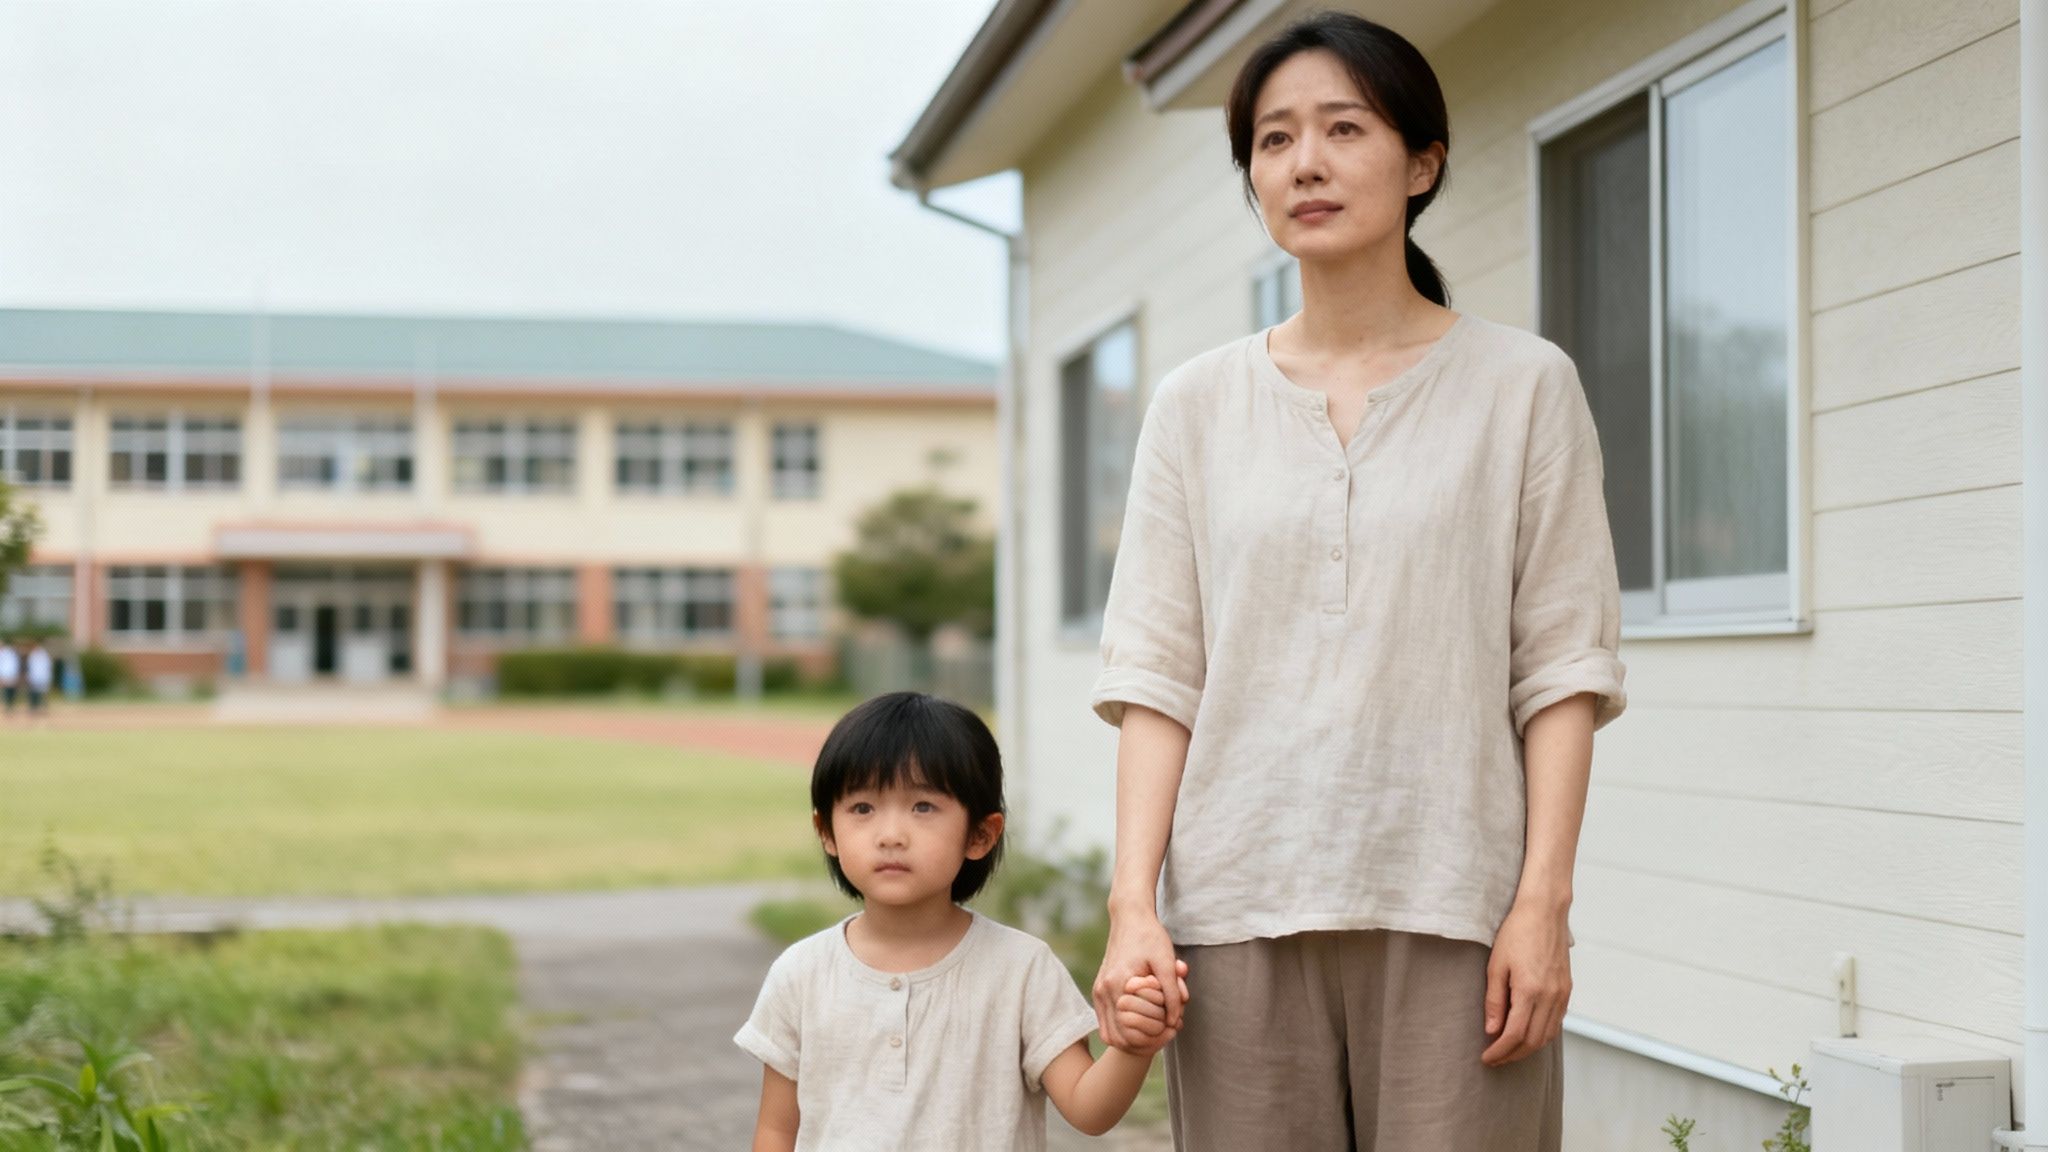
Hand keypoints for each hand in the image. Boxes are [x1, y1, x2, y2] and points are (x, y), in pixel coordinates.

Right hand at [1093, 910, 1183, 1048]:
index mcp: (1118, 984)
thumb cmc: (1150, 937)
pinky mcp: (1100, 989)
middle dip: (1144, 1041)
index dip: (1153, 1038)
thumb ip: (1172, 993)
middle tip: (1167, 1031)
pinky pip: (1107, 1022)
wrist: (1130, 917)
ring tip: (1157, 1028)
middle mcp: (1103, 991)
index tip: (1173, 1029)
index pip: (1131, 1032)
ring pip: (1111, 1034)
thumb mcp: (1167, 962)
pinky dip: (1124, 1028)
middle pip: (1119, 1039)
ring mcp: (1099, 991)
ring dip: (1133, 1037)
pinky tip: (1146, 1020)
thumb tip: (1173, 1022)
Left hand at [1481, 899, 1571, 1066]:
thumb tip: (1492, 1030)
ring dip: (1528, 1048)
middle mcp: (1550, 996)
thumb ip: (1494, 1000)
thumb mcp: (1496, 965)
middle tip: (1495, 1058)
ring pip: (1548, 1035)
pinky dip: (1541, 1034)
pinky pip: (1556, 1022)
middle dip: (1513, 1055)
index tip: (1486, 1058)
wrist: (1544, 913)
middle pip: (1533, 1041)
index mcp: (1530, 990)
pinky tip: (1527, 1033)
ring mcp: (1562, 994)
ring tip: (1508, 1050)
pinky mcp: (1567, 990)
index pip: (1515, 1035)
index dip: (1500, 1051)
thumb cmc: (1516, 933)